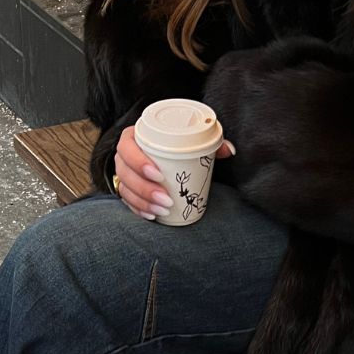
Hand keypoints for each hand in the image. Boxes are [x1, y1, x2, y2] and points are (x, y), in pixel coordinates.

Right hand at [114, 125, 234, 218]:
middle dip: (145, 189)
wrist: (161, 153)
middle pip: (125, 173)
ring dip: (144, 202)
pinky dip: (139, 210)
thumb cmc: (175, 144)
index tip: (158, 174)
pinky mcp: (126, 189)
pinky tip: (152, 215)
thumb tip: (229, 150)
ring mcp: (123, 173)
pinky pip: (127, 202)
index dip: (139, 162)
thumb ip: (209, 143)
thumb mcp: (190, 140)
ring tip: (163, 210)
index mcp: (134, 137)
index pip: (127, 147)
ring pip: (125, 189)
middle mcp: (124, 156)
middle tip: (167, 199)